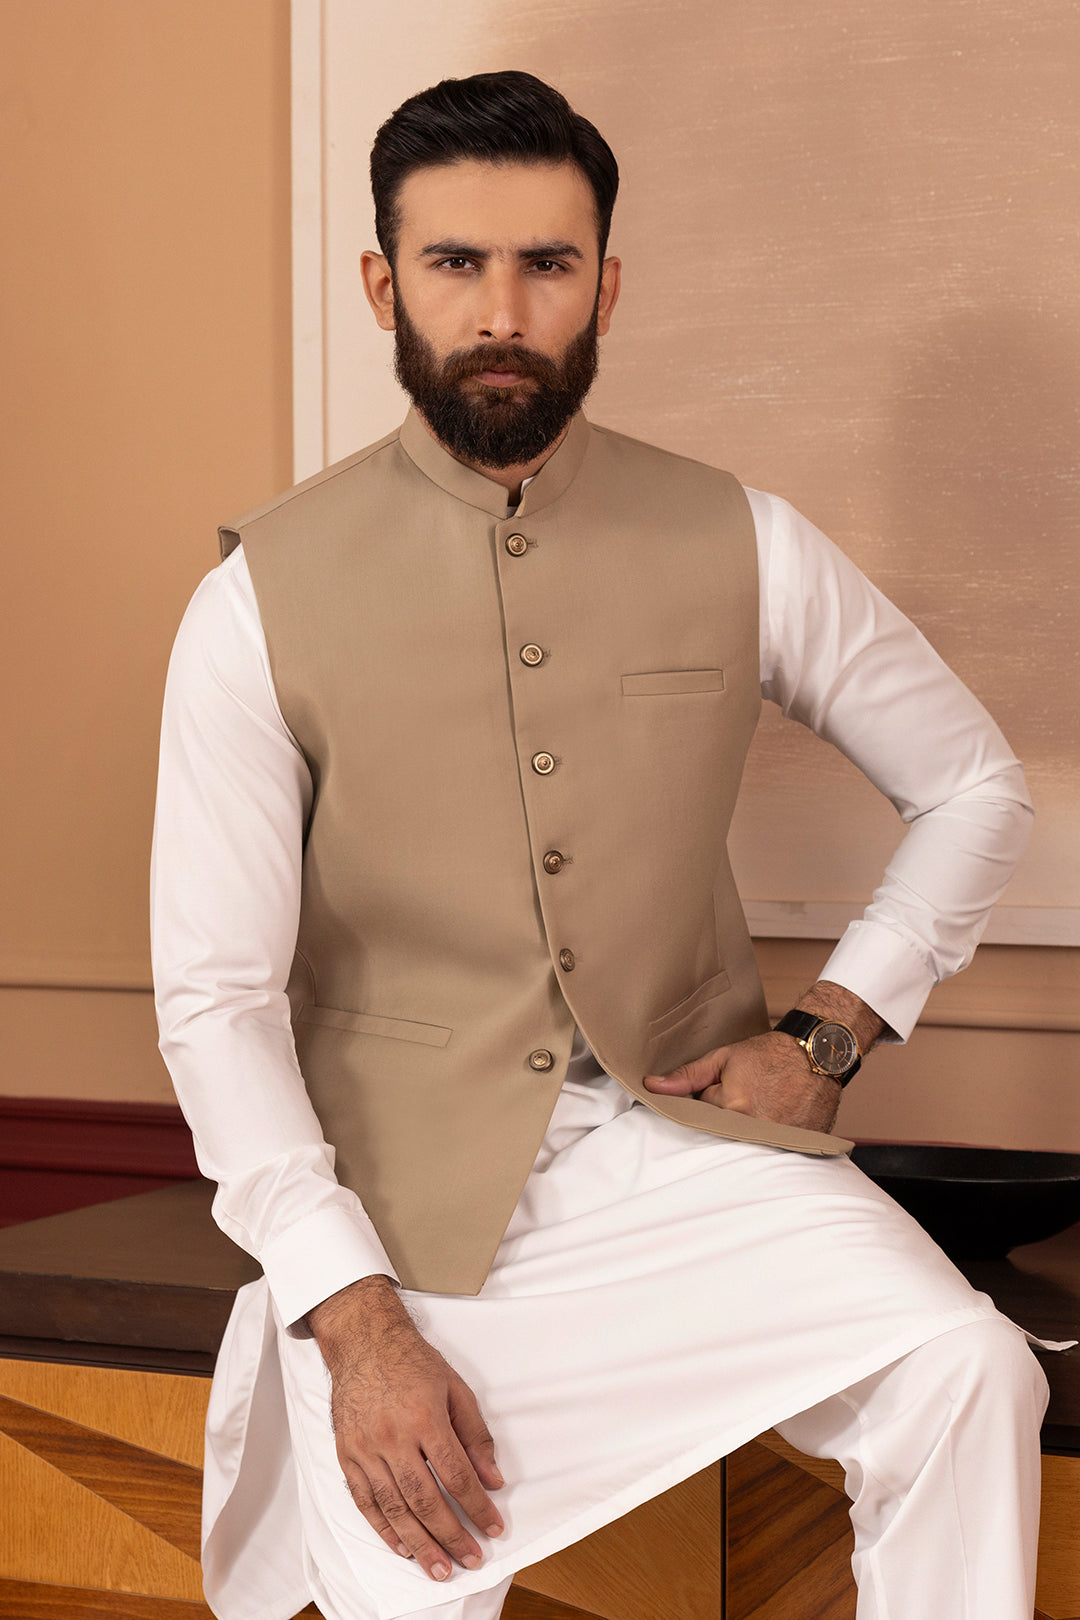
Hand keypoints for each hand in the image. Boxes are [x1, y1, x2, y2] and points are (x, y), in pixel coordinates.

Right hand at [306, 1275, 503, 1583]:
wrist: (363, 1341)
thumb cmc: (412, 1362)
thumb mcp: (456, 1387)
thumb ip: (476, 1435)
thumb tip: (493, 1479)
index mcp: (425, 1417)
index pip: (456, 1474)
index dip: (477, 1506)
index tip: (493, 1528)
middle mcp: (393, 1436)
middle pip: (426, 1499)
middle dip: (451, 1535)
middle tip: (470, 1560)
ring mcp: (366, 1448)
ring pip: (394, 1507)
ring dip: (420, 1543)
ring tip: (439, 1568)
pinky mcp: (347, 1454)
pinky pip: (365, 1501)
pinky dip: (384, 1528)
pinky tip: (403, 1546)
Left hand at [643, 1030, 842, 1132]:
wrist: (818, 1053)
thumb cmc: (771, 1054)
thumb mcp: (723, 1058)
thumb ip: (687, 1076)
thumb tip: (652, 1086)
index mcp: (731, 1108)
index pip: (700, 1120)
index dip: (706, 1106)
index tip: (718, 1095)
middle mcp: (754, 1129)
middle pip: (722, 1137)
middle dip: (724, 1122)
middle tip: (744, 1100)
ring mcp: (779, 1141)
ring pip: (746, 1145)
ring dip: (746, 1133)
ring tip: (762, 1108)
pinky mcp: (797, 1147)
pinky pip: (773, 1150)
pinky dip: (770, 1140)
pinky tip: (777, 1119)